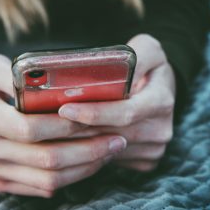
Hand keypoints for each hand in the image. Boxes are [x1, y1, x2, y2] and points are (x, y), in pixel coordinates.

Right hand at [0, 54, 127, 196]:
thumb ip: (17, 71)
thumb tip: (52, 80)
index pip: (31, 128)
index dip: (67, 126)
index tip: (97, 117)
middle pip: (46, 159)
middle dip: (88, 150)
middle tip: (117, 138)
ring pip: (49, 180)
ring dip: (85, 167)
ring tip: (110, 150)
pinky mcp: (2, 182)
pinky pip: (43, 188)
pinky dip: (72, 177)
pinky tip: (90, 160)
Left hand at [59, 34, 175, 170]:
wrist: (161, 88)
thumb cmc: (148, 65)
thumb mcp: (148, 48)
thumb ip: (136, 54)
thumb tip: (116, 69)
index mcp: (162, 100)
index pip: (126, 112)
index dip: (94, 113)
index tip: (65, 108)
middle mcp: (161, 129)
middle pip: (112, 134)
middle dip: (78, 129)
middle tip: (48, 122)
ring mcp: (154, 148)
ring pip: (108, 149)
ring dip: (80, 141)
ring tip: (53, 129)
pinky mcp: (145, 161)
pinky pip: (112, 159)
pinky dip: (90, 151)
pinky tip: (72, 138)